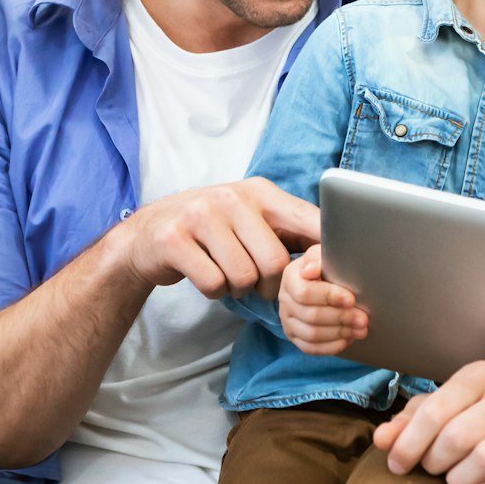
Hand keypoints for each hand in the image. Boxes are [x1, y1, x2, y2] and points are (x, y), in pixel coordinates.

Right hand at [115, 177, 319, 300]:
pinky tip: (205, 275)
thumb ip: (292, 231)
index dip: (320, 258)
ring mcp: (200, 215)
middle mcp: (231, 196)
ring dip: (237, 289)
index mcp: (261, 191)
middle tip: (255, 283)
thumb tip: (336, 259)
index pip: (309, 222)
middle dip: (268, 285)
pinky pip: (213, 284)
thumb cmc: (213, 231)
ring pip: (242, 277)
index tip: (320, 279)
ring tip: (226, 274)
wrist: (148, 235)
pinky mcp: (173, 240)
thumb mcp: (253, 219)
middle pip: (273, 262)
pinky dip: (214, 291)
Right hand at [279, 244, 368, 355]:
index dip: (329, 297)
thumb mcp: (324, 255)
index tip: (351, 299)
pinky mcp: (295, 337)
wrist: (323, 281)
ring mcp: (288, 321)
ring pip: (311, 334)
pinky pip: (311, 349)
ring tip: (361, 330)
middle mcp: (284, 300)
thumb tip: (311, 270)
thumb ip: (318, 257)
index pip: (304, 292)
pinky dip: (332, 346)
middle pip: (310, 316)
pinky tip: (349, 339)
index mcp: (290, 278)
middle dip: (340, 318)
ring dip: (339, 333)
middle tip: (363, 318)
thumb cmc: (327, 267)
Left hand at [372, 360, 484, 483]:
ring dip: (458, 480)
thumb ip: (407, 423)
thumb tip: (381, 439)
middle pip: (456, 438)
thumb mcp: (440, 411)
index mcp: (480, 375)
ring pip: (483, 461)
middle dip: (434, 462)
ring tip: (454, 478)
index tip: (396, 465)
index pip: (434, 411)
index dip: (408, 443)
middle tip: (431, 468)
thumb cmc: (474, 419)